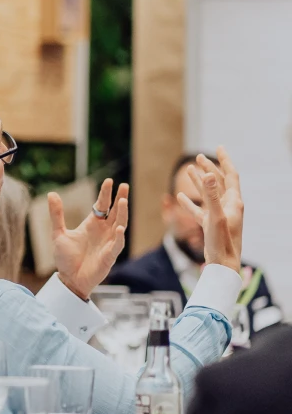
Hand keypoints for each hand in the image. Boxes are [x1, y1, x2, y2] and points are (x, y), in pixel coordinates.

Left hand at [49, 178, 128, 300]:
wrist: (69, 279)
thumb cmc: (66, 258)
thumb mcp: (59, 233)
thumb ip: (56, 214)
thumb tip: (52, 193)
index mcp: (92, 224)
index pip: (102, 206)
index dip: (106, 194)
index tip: (110, 181)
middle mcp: (103, 231)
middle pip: (114, 212)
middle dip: (120, 199)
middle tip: (124, 185)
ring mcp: (108, 243)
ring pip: (119, 225)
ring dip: (121, 214)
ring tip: (122, 201)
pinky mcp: (109, 256)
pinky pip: (117, 245)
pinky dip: (119, 237)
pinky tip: (120, 228)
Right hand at [177, 148, 242, 273]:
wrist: (223, 266)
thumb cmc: (222, 243)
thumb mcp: (215, 217)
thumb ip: (212, 195)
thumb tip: (210, 174)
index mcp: (233, 202)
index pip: (230, 175)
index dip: (225, 160)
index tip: (219, 147)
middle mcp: (228, 207)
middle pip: (219, 182)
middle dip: (210, 169)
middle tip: (199, 158)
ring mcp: (219, 215)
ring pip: (208, 194)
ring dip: (199, 182)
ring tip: (189, 171)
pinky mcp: (210, 225)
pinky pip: (198, 209)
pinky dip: (190, 202)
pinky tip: (180, 198)